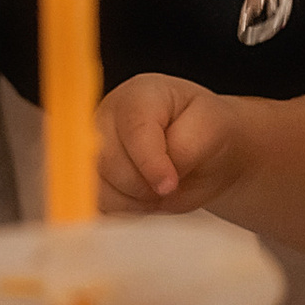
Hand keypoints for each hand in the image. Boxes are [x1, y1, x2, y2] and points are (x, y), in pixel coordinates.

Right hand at [97, 72, 248, 216]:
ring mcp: (93, 145)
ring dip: (135, 200)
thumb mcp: (213, 129)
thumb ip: (186, 148)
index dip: (150, 162)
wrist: (206, 149)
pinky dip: (126, 210)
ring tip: (160, 188)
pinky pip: (99, 203)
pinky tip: (145, 198)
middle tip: (173, 183)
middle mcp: (109, 116)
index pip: (133, 129)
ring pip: (99, 186)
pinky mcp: (91, 176)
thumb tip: (160, 179)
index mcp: (141, 94)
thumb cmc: (207, 130)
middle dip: (145, 185)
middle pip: (108, 161)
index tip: (169, 184)